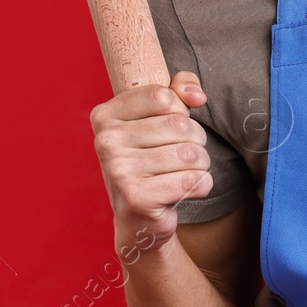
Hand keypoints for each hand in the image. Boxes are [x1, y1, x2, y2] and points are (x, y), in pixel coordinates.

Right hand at [91, 69, 212, 257]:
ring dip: (200, 164)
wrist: (138, 217)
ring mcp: (118, 171)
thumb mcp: (159, 116)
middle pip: (180, 125)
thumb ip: (179, 89)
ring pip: (191, 154)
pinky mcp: (137, 198)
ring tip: (183, 172)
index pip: (163, 96)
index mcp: (105, 115)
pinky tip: (184, 190)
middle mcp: (106, 141)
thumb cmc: (151, 158)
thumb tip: (196, 95)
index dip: (180, 110)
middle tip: (181, 155)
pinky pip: (193, 180)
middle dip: (195, 140)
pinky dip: (201, 185)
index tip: (170, 126)